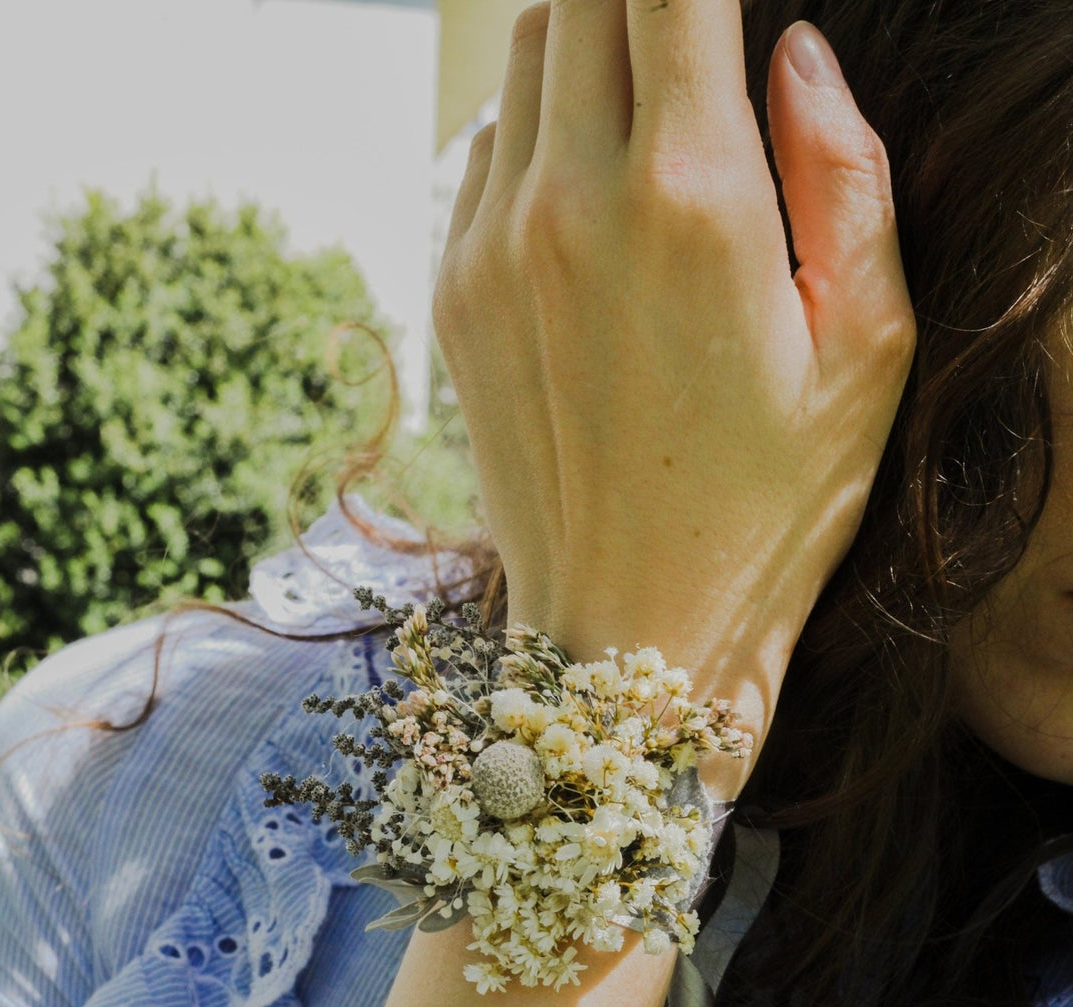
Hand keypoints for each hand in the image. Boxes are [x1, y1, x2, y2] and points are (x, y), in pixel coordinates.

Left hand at [431, 0, 915, 792]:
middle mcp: (572, 205)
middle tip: (693, 39)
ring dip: (590, 42)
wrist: (633, 634)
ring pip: (527, 55)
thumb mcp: (865, 352)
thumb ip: (846, 173)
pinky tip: (590, 182)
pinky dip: (535, 127)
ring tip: (654, 100)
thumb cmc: (770, 512)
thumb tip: (794, 47)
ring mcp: (494, 250)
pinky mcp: (452, 296)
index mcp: (694, 201)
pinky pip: (485, 149)